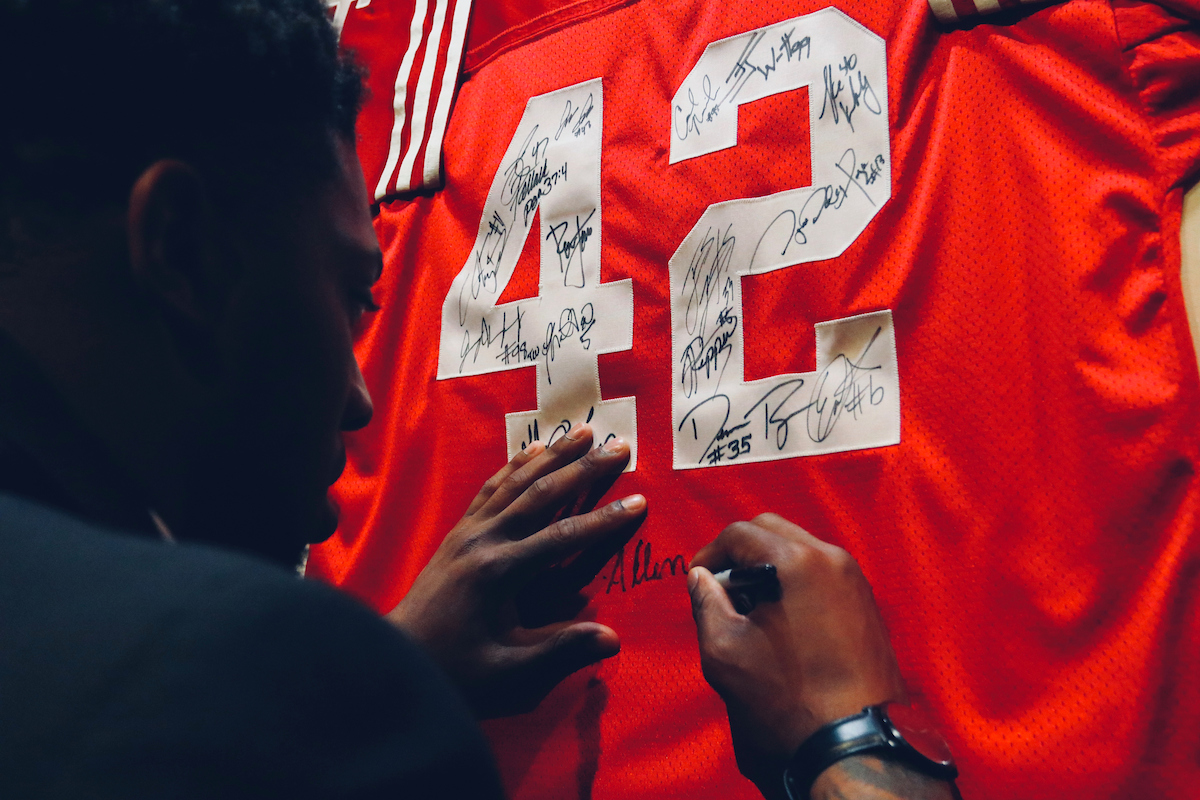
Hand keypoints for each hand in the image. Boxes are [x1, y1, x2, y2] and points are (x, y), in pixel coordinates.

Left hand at [388, 424, 645, 717]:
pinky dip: (515, 466)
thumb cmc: (456, 672)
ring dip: (553, 455)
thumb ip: (559, 652)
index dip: (604, 520)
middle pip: (541, 494)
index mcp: (499, 572)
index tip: (639, 501)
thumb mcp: (509, 674)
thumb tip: (612, 639)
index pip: (562, 536)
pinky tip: (532, 451)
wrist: (396, 661)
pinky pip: (490, 489)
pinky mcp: (457, 533)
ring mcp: (467, 532)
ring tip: (584, 431)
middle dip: (584, 468)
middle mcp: (483, 541)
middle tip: (620, 446)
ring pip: (516, 482)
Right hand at [688, 514, 905, 798]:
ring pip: (800, 547)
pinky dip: (795, 579)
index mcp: (796, 560)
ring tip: (750, 607)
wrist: (856, 739)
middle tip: (722, 589)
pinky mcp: (866, 601)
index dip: (710, 553)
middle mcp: (831, 556)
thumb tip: (701, 578)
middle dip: (740, 552)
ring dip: (769, 565)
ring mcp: (854, 578)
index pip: (740, 533)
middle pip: (772, 530)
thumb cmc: (787, 697)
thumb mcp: (727, 651)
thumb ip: (707, 604)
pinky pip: (822, 571)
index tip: (697, 580)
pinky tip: (782, 618)